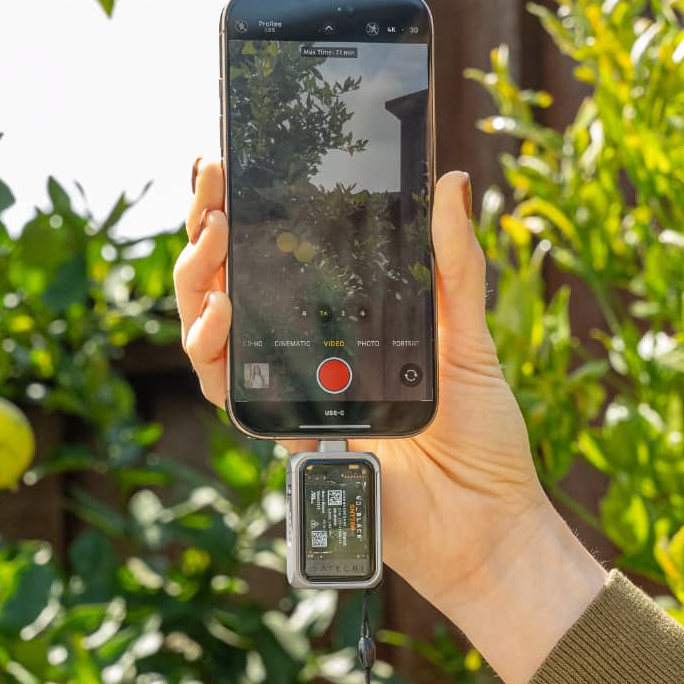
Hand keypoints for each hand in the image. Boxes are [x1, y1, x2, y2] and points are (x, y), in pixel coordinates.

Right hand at [174, 159, 607, 683]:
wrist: (485, 521)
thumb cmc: (481, 437)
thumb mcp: (468, 337)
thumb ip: (453, 265)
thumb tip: (453, 183)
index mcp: (343, 321)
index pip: (278, 254)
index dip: (244, 209)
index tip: (229, 162)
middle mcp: (303, 352)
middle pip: (228, 281)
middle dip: (208, 227)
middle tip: (212, 183)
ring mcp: (286, 392)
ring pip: (209, 329)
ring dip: (198, 278)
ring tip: (211, 238)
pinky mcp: (281, 434)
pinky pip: (227, 389)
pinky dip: (213, 349)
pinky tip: (220, 314)